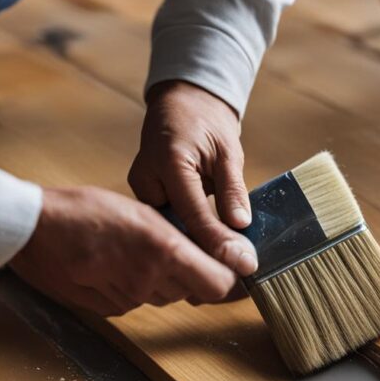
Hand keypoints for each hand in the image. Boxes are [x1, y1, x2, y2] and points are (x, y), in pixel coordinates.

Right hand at [9, 186, 236, 316]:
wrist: (32, 231)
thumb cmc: (83, 209)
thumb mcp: (141, 210)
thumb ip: (181, 234)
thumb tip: (216, 248)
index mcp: (164, 249)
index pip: (220, 284)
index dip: (231, 279)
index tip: (237, 269)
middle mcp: (149, 281)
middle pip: (194, 291)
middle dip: (193, 272)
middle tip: (177, 247)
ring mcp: (128, 299)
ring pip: (165, 296)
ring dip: (163, 279)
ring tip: (138, 250)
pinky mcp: (109, 310)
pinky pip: (138, 302)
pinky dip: (136, 286)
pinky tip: (116, 264)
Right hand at [129, 81, 257, 276]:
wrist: (181, 106)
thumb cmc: (207, 124)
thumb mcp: (228, 152)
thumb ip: (232, 189)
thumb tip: (240, 225)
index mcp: (169, 160)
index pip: (193, 212)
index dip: (216, 241)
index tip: (238, 264)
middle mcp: (146, 177)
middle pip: (173, 228)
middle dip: (202, 252)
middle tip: (233, 274)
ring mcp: (139, 189)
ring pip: (166, 231)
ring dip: (192, 248)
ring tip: (221, 270)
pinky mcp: (141, 198)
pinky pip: (163, 225)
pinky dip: (183, 238)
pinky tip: (202, 255)